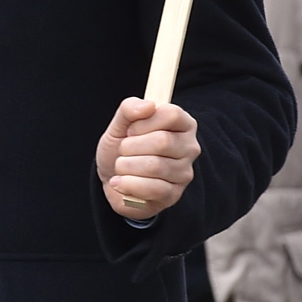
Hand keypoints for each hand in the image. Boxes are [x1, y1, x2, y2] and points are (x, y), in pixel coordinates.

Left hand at [95, 97, 198, 218]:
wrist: (111, 179)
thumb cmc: (121, 148)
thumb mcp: (119, 124)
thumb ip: (129, 109)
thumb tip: (148, 105)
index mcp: (182, 124)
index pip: (172, 114)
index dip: (143, 122)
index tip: (131, 130)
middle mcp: (190, 148)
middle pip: (162, 141)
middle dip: (130, 146)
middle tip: (123, 150)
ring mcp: (184, 173)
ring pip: (154, 166)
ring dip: (125, 166)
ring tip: (121, 166)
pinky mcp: (173, 195)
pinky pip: (152, 188)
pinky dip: (127, 184)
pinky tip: (119, 182)